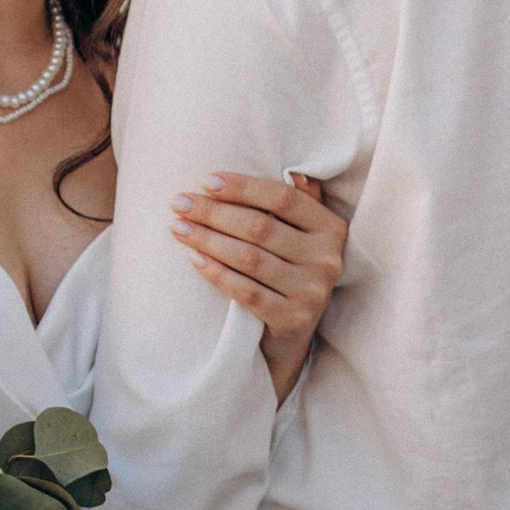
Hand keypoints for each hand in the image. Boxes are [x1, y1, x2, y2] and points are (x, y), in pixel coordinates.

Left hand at [171, 172, 343, 398]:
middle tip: (179, 203)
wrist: (292, 336)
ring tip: (178, 228)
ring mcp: (312, 292)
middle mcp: (327, 259)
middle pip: (260, 227)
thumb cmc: (289, 272)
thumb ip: (301, 204)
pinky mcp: (293, 320)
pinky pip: (246, 291)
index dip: (243, 187)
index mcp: (331, 229)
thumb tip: (295, 173)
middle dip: (214, 212)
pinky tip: (194, 259)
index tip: (206, 180)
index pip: (282, 198)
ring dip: (208, 239)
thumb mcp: (303, 237)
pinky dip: (217, 273)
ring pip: (249, 258)